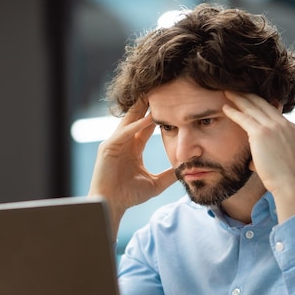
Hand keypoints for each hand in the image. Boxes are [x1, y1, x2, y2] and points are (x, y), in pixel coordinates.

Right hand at [88, 100, 175, 235]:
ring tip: (153, 94)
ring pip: (129, 121)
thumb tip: (186, 171)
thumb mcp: (156, 183)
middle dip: (148, 104)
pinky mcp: (108, 148)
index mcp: (133, 148)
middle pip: (137, 117)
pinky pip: (123, 133)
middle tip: (162, 88)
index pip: (147, 126)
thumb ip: (170, 175)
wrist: (112, 206)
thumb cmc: (129, 196)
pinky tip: (147, 119)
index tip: (171, 102)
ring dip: (141, 108)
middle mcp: (123, 142)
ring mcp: (114, 143)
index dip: (158, 114)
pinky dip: (135, 126)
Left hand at [222, 92, 294, 221]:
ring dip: (239, 98)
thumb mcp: (279, 162)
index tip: (249, 97)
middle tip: (236, 89)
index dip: (259, 102)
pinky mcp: (261, 134)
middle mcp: (283, 124)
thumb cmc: (283, 179)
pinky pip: (244, 118)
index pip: (273, 109)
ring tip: (227, 92)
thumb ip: (267, 156)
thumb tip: (254, 163)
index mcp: (290, 128)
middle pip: (262, 103)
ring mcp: (273, 127)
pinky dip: (234, 112)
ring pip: (252, 107)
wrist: (290, 184)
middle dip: (248, 95)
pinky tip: (225, 108)